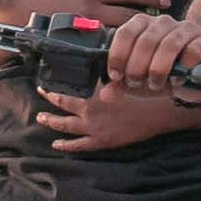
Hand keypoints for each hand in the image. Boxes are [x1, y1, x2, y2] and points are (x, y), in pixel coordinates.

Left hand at [32, 69, 200, 156]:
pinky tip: (57, 144)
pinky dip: (66, 144)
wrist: (160, 112)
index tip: (47, 79)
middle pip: (63, 103)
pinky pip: (79, 145)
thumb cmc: (145, 91)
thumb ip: (109, 65)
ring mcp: (94, 127)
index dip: (57, 83)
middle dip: (50, 98)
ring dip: (51, 121)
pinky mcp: (102, 141)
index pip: (70, 85)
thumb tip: (96, 55)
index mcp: (95, 91)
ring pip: (65, 124)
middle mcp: (91, 109)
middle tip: (40, 91)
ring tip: (41, 117)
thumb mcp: (127, 72)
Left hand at [101, 8, 200, 100]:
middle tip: (135, 83)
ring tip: (155, 84)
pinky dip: (184, 67)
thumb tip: (105, 94)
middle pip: (146, 40)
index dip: (117, 55)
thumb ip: (119, 85)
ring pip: (169, 44)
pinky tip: (177, 80)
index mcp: (142, 24)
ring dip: (158, 69)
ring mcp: (186, 28)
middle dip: (137, 66)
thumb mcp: (136, 81)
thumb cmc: (159, 75)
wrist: (190, 80)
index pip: (126, 32)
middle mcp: (163, 22)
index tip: (116, 76)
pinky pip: (193, 50)